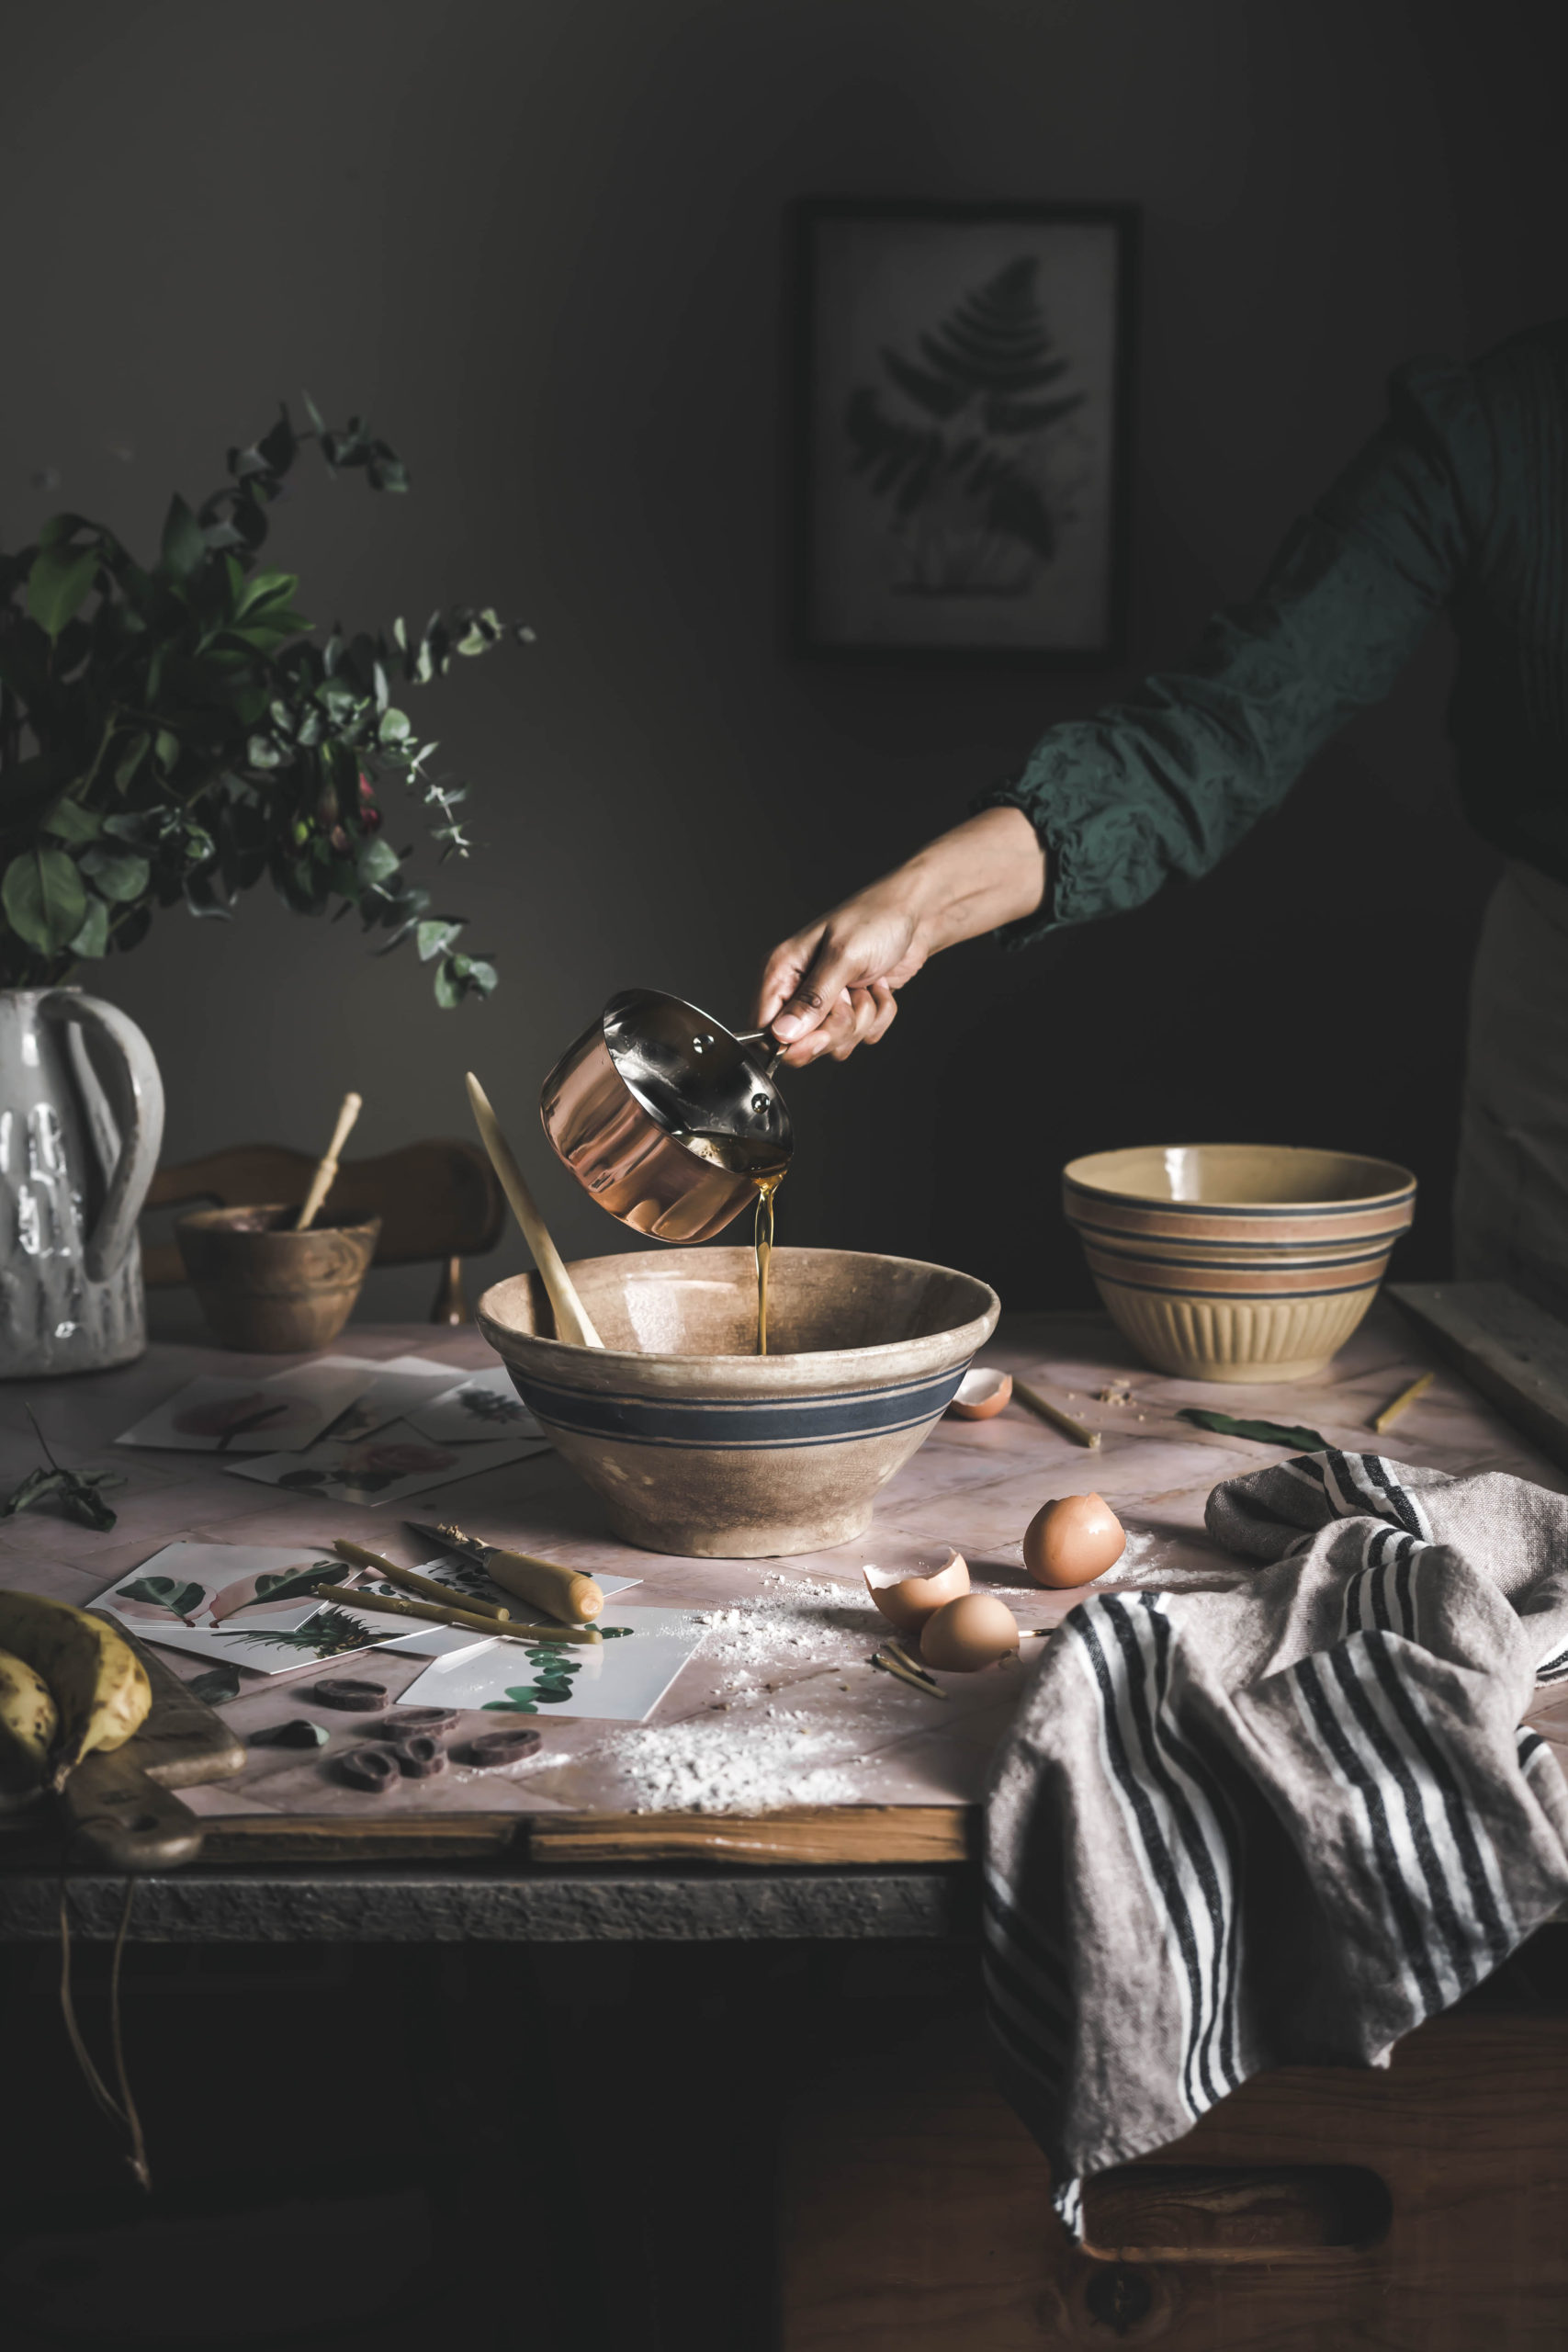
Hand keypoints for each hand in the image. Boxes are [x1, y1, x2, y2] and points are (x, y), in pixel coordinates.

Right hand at [755, 887, 927, 1065]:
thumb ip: (813, 999)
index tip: (821, 1034)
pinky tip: (879, 988)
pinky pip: (860, 1038)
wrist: (916, 915)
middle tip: (850, 996)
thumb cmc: (875, 920)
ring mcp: (825, 1003)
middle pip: (801, 1045)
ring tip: (865, 985)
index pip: (764, 1030)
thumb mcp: (842, 957)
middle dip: (836, 1028)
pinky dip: (878, 1017)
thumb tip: (781, 1034)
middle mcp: (797, 991)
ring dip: (861, 1020)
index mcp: (780, 972)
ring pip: (834, 1044)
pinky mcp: (851, 1011)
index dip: (791, 1044)